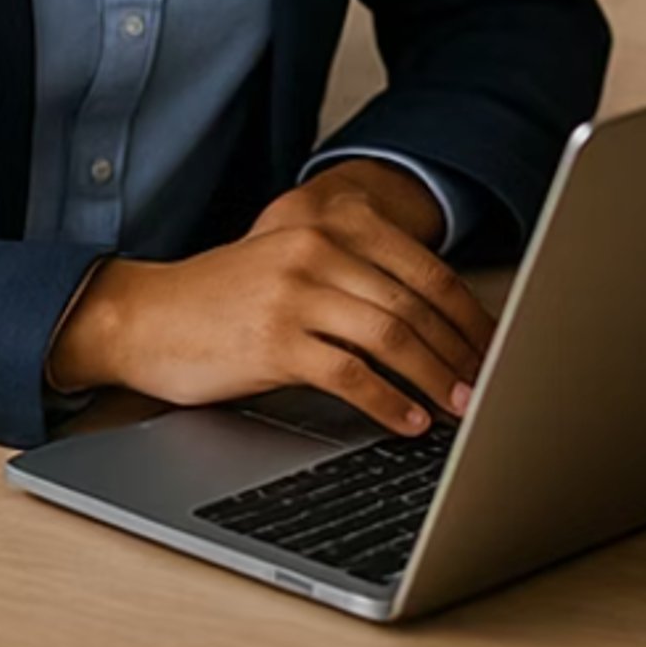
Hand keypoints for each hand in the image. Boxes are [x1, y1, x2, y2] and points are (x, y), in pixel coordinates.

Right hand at [48, 162, 494, 436]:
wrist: (148, 315)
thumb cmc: (229, 299)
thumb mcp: (297, 267)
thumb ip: (356, 279)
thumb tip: (437, 326)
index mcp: (333, 224)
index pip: (426, 269)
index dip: (468, 313)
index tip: (496, 345)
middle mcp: (319, 249)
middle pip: (416, 304)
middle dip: (461, 351)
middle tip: (491, 385)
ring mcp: (297, 293)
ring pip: (392, 337)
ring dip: (436, 379)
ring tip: (461, 408)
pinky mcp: (275, 341)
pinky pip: (350, 375)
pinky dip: (388, 403)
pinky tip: (408, 422)